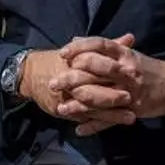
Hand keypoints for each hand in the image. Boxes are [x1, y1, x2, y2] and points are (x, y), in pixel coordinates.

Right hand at [19, 38, 137, 131]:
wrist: (31, 74)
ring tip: (131, 117)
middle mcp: (70, 80)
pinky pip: (83, 119)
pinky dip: (97, 124)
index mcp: (76, 61)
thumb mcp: (83, 49)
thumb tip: (131, 38)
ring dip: (111, 114)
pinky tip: (114, 126)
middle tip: (132, 98)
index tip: (133, 72)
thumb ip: (109, 45)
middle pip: (93, 88)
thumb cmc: (62, 59)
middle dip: (112, 95)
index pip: (96, 64)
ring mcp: (67, 97)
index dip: (114, 68)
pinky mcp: (64, 110)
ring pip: (90, 107)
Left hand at [52, 34, 164, 135]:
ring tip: (61, 109)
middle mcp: (126, 70)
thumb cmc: (148, 68)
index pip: (99, 45)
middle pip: (94, 70)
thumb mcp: (128, 53)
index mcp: (125, 54)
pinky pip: (110, 119)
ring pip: (99, 97)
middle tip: (52, 82)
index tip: (62, 54)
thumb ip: (102, 48)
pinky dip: (94, 125)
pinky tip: (79, 129)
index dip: (79, 48)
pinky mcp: (132, 109)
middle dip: (71, 77)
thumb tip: (75, 40)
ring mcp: (129, 91)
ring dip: (78, 104)